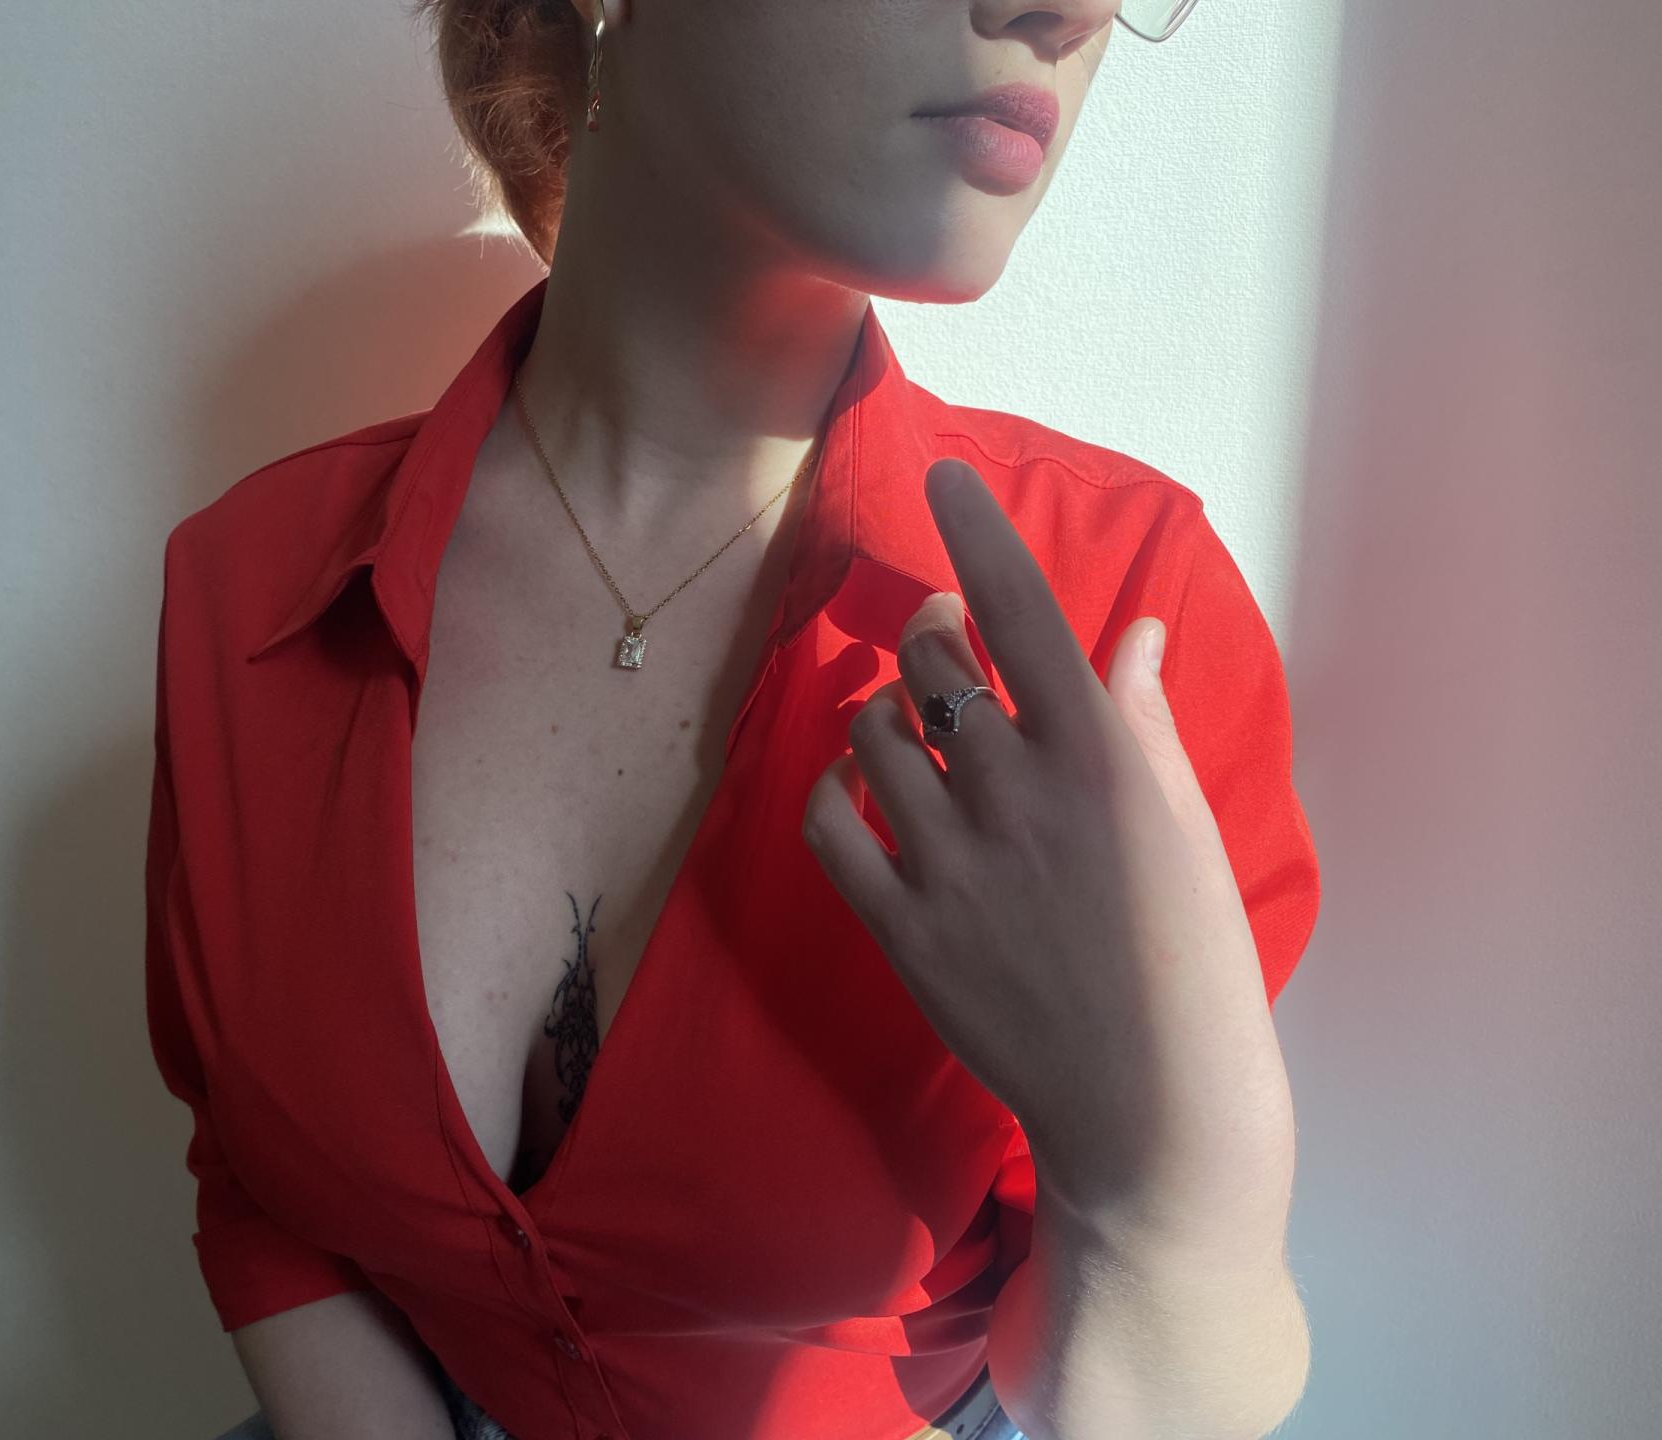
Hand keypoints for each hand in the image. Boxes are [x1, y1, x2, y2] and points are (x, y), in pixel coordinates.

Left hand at [801, 458, 1295, 1256]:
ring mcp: (952, 865)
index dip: (977, 535)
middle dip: (925, 632)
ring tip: (905, 729)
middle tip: (937, 644)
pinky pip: (829, 827)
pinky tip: (860, 792)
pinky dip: (833, 791)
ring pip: (871, 734)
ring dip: (880, 711)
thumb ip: (1144, 721)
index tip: (938, 477)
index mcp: (1105, 763)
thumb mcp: (1189, 833)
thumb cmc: (1195, 969)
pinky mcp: (903, 931)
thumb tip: (1130, 630)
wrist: (1155, 1113)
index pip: (1025, 615)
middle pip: (931, 663)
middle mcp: (1019, 798)